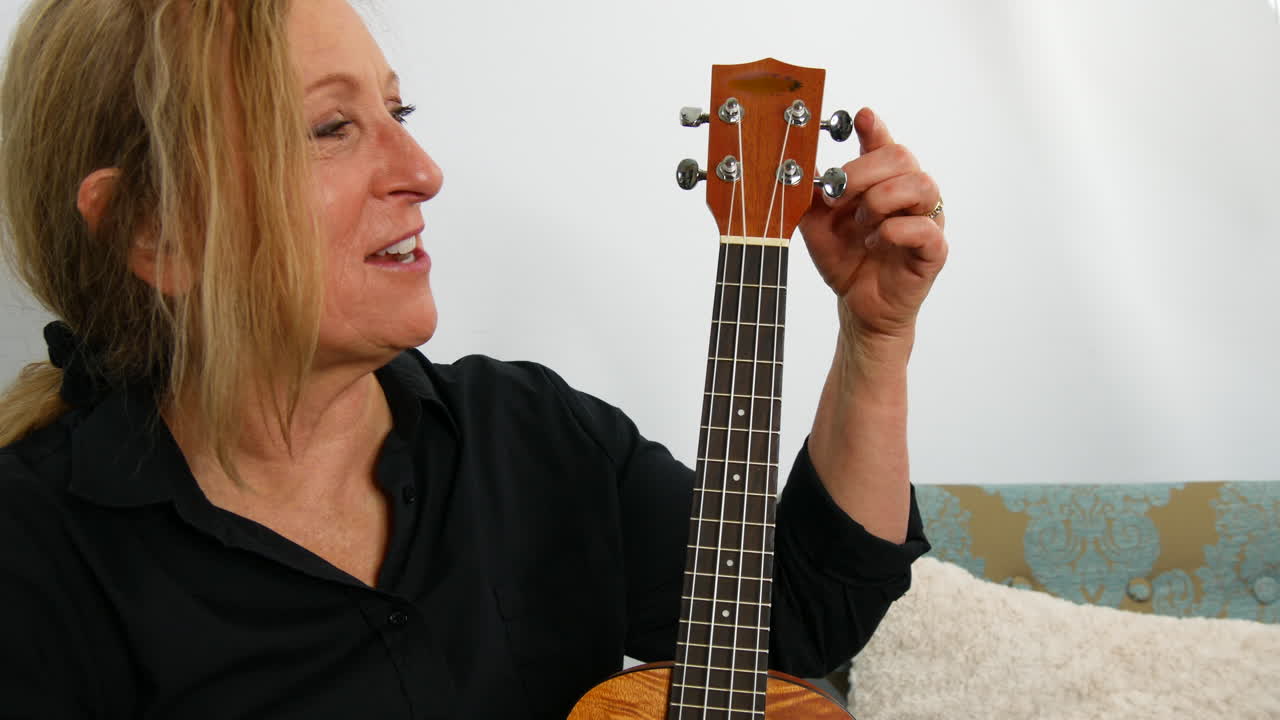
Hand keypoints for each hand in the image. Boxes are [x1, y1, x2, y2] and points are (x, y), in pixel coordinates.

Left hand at [799, 108, 946, 365]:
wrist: (857, 306)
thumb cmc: (846, 260)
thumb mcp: (817, 223)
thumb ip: (811, 193)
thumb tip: (795, 162)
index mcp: (882, 181)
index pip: (884, 143)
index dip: (874, 128)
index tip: (860, 117)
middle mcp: (909, 194)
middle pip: (901, 156)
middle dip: (861, 172)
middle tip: (836, 196)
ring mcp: (926, 219)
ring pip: (919, 184)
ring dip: (881, 200)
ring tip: (861, 223)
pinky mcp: (933, 250)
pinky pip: (925, 228)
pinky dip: (894, 230)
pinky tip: (876, 241)